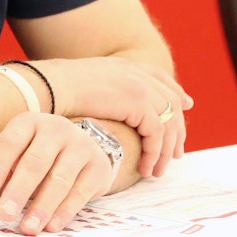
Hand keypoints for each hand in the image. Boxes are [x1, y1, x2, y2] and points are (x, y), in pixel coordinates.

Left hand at [0, 112, 114, 235]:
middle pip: (35, 161)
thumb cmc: (42, 153)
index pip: (10, 141)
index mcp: (29, 123)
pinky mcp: (97, 166)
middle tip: (5, 213)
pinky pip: (80, 191)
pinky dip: (65, 210)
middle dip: (18, 190)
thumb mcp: (17, 156)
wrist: (85, 146)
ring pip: (59, 178)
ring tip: (28, 226)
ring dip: (42, 206)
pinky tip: (53, 224)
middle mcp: (55, 129)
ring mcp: (79, 146)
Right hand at [40, 56, 192, 177]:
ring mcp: (139, 85)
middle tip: (176, 153)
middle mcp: (136, 72)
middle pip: (171, 101)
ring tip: (157, 170)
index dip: (176, 92)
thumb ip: (107, 90)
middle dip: (177, 129)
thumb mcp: (89, 84)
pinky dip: (154, 153)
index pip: (161, 78)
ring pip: (168, 120)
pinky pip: (156, 133)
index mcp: (125, 65)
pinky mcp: (137, 101)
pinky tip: (146, 168)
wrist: (50, 87)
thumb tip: (110, 102)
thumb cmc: (59, 90)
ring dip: (165, 149)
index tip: (186, 106)